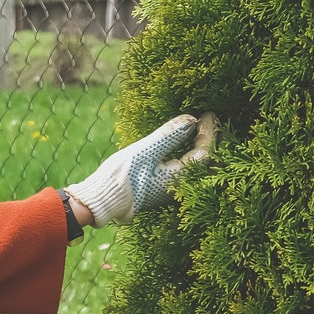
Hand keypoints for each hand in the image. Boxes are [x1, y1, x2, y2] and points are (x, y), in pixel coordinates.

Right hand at [64, 112, 215, 226]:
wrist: (101, 199)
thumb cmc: (121, 176)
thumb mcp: (145, 151)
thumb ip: (169, 135)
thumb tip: (191, 119)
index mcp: (180, 178)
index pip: (204, 152)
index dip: (209, 131)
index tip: (208, 114)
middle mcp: (180, 186)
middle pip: (206, 162)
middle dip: (212, 141)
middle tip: (212, 121)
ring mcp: (171, 189)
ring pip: (196, 166)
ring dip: (200, 148)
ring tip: (202, 130)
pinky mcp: (162, 188)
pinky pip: (185, 169)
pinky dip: (190, 155)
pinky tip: (186, 145)